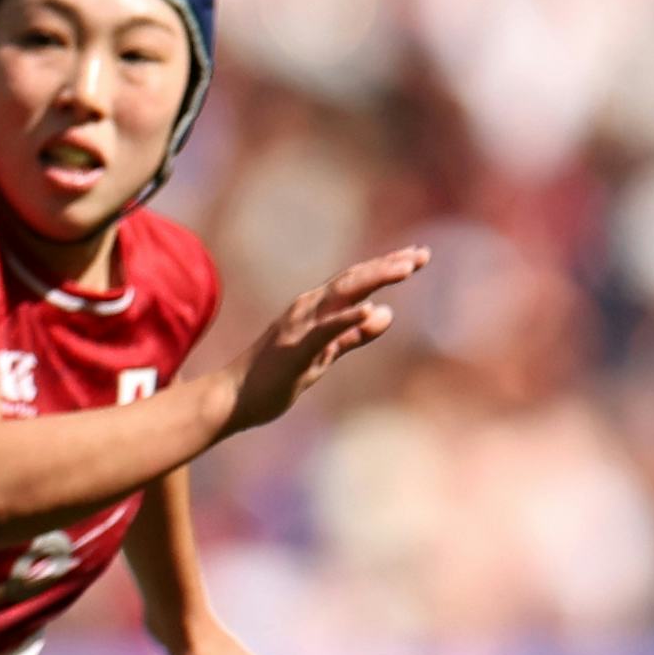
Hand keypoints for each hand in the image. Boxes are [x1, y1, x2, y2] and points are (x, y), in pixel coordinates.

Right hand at [230, 246, 421, 435]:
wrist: (232, 400)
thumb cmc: (275, 377)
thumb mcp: (324, 355)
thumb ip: (354, 335)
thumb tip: (387, 313)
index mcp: (314, 310)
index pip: (356, 281)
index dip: (387, 266)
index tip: (417, 255)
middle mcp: (307, 310)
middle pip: (353, 280)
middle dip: (388, 265)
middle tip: (422, 254)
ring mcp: (298, 328)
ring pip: (341, 295)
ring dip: (374, 278)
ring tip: (406, 268)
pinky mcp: (293, 350)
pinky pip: (324, 331)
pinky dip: (346, 318)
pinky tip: (371, 309)